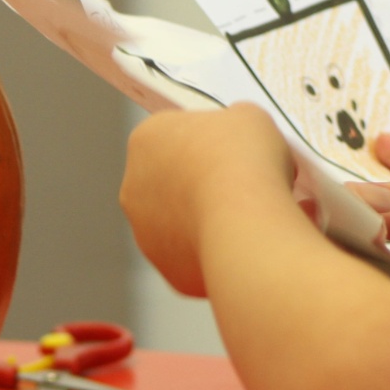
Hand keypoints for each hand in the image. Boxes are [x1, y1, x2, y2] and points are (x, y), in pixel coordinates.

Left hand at [120, 105, 293, 297]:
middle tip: (248, 185)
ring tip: (256, 218)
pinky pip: (201, 259)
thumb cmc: (243, 158)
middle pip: (175, 182)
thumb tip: (240, 135)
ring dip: (212, 221)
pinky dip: (223, 254)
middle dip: (206, 184)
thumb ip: (235, 123)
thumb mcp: (249, 117)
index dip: (211, 141)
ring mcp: (147, 235)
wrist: (244, 220)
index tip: (239, 150)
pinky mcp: (171, 272)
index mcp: (145, 140)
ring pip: (185, 225)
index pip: (175, 135)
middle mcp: (134, 188)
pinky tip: (253, 245)